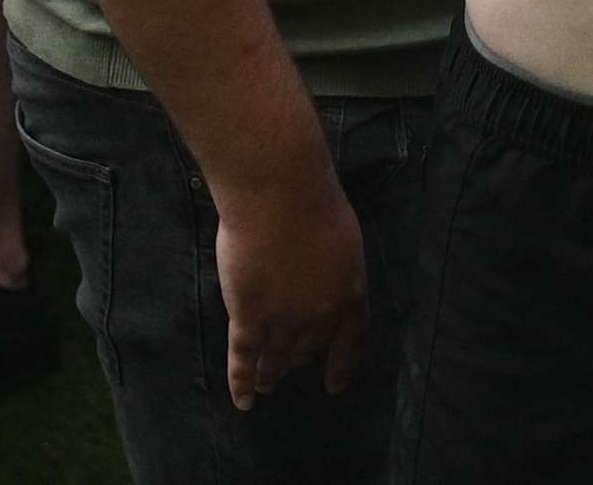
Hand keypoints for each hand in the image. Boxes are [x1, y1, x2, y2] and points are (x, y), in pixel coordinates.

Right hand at [215, 162, 368, 404]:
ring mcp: (284, 320)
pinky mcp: (249, 317)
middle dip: (300, 361)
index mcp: (350, 294)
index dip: (341, 366)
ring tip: (268, 384)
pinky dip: (242, 383)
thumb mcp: (343, 239)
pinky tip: (243, 400)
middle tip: (289, 369)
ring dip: (272, 374)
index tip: (333, 385)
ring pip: (277, 357)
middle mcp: (321, 317)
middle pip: (309, 350)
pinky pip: (245, 359)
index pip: (350, 342)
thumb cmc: (313, 202)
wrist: (278, 193)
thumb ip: (337, 267)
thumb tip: (328, 279)